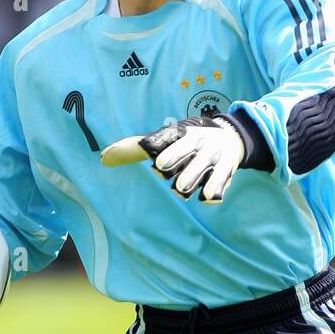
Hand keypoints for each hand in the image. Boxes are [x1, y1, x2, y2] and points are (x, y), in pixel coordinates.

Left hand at [101, 114, 244, 202]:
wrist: (231, 138)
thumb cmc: (188, 141)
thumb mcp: (167, 139)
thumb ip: (135, 148)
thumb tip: (103, 158)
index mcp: (183, 135)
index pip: (174, 144)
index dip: (168, 155)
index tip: (159, 165)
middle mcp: (199, 145)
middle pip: (185, 158)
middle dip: (178, 168)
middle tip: (172, 180)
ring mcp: (212, 159)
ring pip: (199, 174)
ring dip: (190, 181)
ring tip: (182, 189)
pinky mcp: (225, 173)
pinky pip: (217, 187)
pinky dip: (212, 193)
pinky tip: (206, 198)